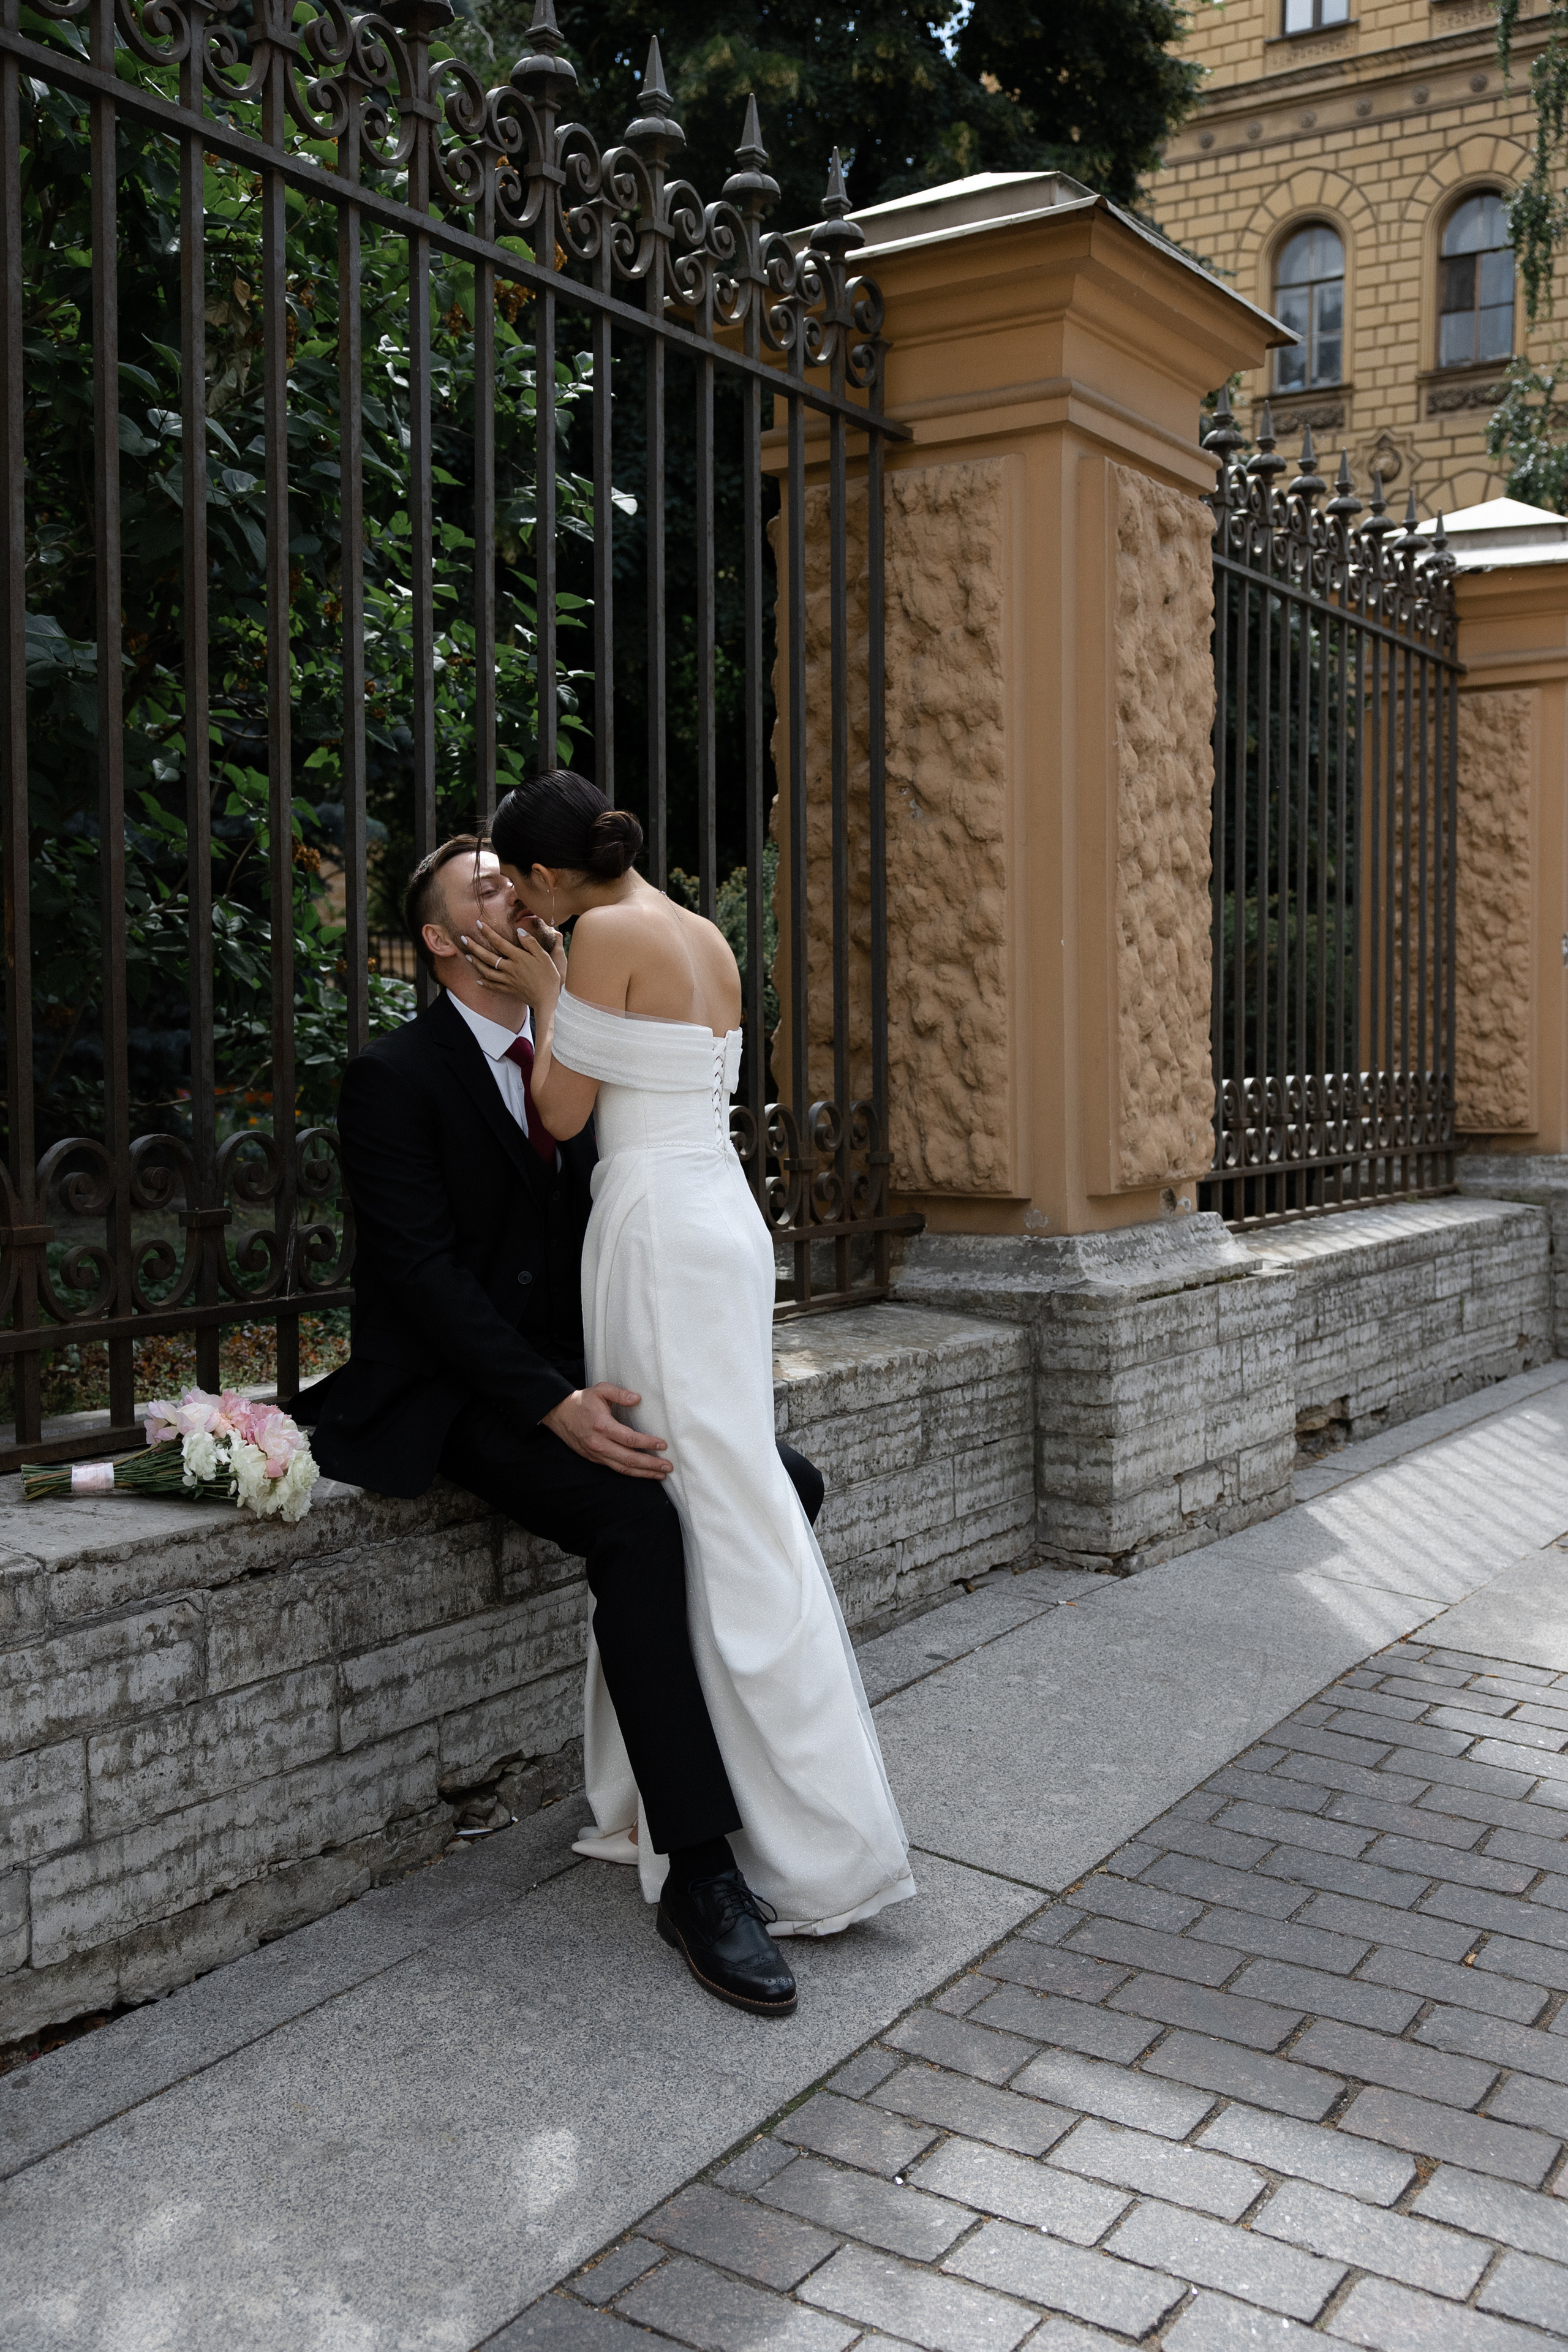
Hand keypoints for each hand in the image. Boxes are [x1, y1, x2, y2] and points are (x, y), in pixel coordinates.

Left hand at [462, 916, 561, 1010]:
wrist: (547, 1000)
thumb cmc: (548, 977)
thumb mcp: (544, 956)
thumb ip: (531, 943)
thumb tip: (519, 930)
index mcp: (518, 958)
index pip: (499, 942)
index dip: (488, 932)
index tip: (478, 924)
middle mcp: (510, 968)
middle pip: (488, 957)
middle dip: (474, 947)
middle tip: (463, 939)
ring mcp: (508, 980)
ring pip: (487, 971)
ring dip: (476, 963)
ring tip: (468, 956)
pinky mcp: (509, 990)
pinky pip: (493, 986)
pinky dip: (485, 983)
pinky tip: (478, 980)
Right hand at [542, 1383, 671, 1478]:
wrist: (559, 1414)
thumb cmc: (583, 1401)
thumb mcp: (600, 1390)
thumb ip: (619, 1393)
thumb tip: (637, 1398)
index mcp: (603, 1426)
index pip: (630, 1439)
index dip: (648, 1443)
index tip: (662, 1445)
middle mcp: (600, 1444)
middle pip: (629, 1459)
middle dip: (650, 1465)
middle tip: (668, 1467)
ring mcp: (597, 1454)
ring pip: (623, 1468)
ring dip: (643, 1473)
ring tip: (660, 1475)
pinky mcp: (594, 1459)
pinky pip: (615, 1468)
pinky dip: (631, 1472)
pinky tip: (643, 1473)